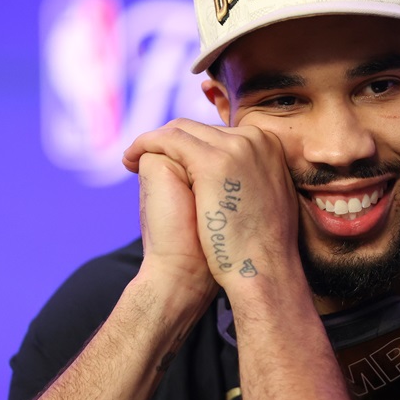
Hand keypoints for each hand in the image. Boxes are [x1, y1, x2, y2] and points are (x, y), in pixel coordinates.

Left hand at [124, 118, 301, 295]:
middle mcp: (257, 140)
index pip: (220, 133)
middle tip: (146, 155)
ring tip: (132, 158)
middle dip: (170, 141)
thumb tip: (231, 171)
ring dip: (153, 141)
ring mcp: (238, 148)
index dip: (192, 146)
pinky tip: (129, 160)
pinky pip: (169, 139)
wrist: (256, 271)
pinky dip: (144, 143)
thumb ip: (249, 176)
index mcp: (270, 147)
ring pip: (182, 129)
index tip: (172, 161)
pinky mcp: (215, 161)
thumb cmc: (256, 244)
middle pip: (200, 128)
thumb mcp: (263, 198)